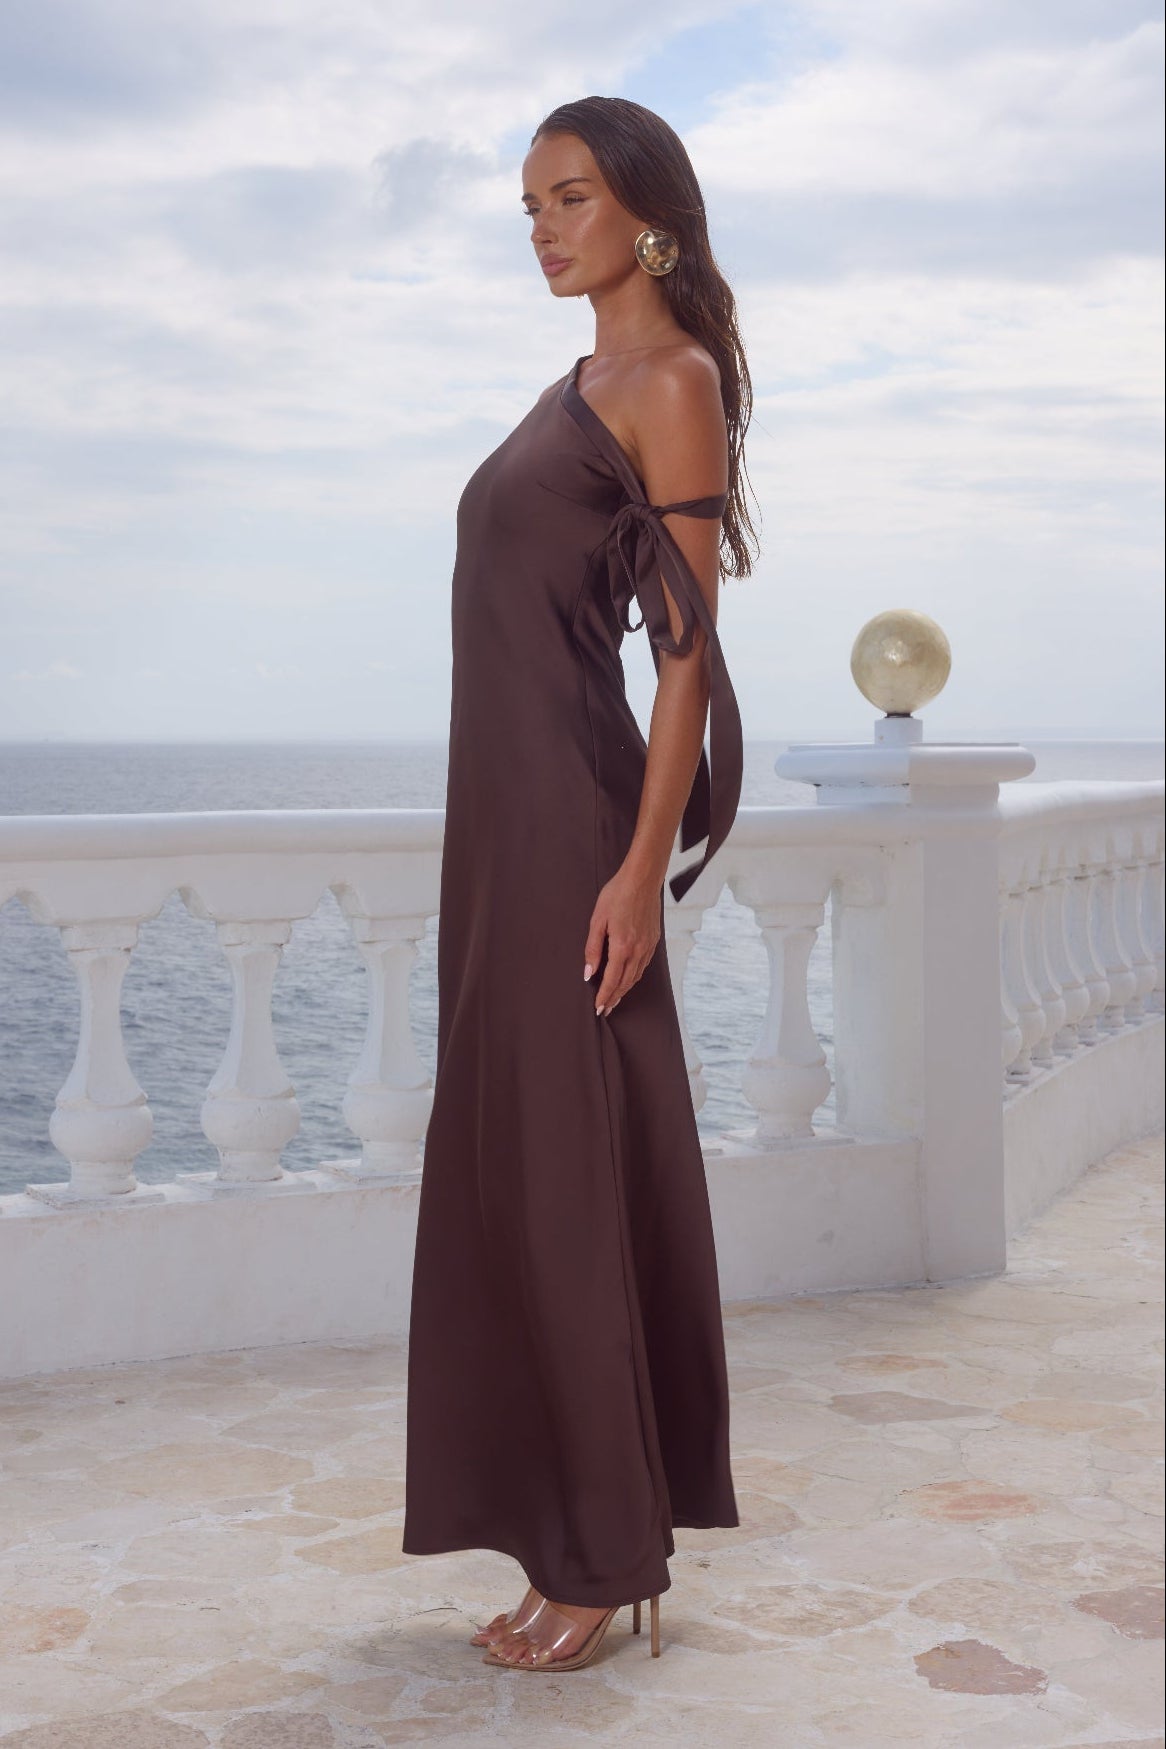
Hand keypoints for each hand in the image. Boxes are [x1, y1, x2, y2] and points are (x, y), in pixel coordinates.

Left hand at [583, 864, 662, 1016]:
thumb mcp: (597, 920)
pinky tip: (628, 978)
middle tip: (605, 1010)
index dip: (604, 996)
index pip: (612, 980)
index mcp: (622, 947)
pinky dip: (634, 976)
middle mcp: (638, 950)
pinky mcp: (653, 941)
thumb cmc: (617, 895)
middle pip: (625, 983)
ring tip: (615, 999)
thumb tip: (589, 972)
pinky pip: (643, 965)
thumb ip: (592, 949)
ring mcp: (648, 946)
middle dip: (614, 998)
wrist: (642, 880)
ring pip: (636, 976)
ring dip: (625, 990)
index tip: (598, 1008)